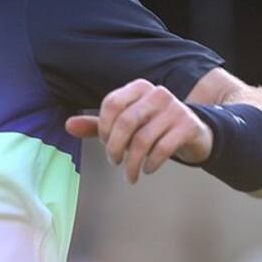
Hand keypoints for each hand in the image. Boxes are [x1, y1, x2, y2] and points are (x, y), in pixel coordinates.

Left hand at [65, 79, 213, 182]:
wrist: (193, 132)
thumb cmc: (152, 126)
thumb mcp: (125, 123)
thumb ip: (97, 125)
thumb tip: (68, 125)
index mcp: (138, 88)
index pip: (111, 103)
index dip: (103, 126)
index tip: (104, 143)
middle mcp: (156, 94)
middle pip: (126, 121)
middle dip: (115, 147)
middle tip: (113, 162)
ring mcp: (175, 108)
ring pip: (144, 138)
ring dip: (133, 162)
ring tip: (130, 174)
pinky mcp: (188, 125)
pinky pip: (163, 148)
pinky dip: (151, 163)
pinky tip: (148, 169)